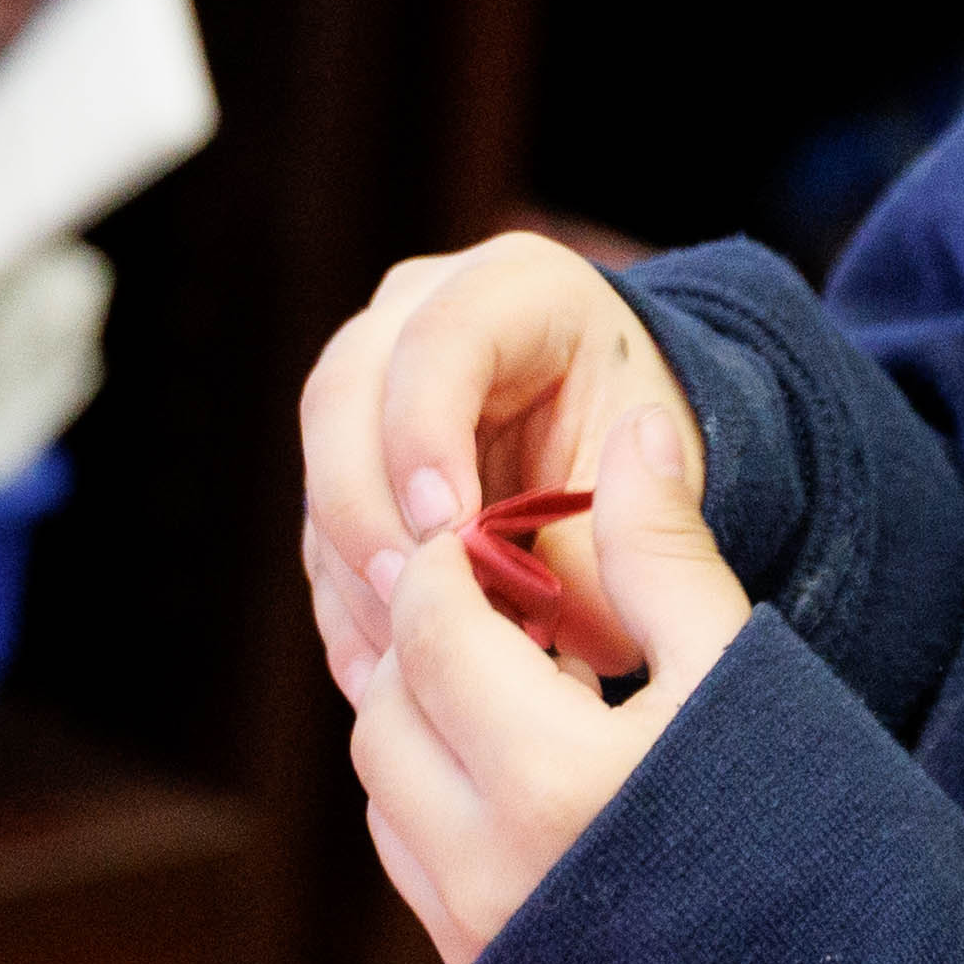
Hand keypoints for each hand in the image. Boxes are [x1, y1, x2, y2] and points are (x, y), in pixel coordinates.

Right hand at [295, 232, 698, 684]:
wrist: (633, 458)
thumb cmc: (648, 461)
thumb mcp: (648, 492)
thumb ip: (591, 546)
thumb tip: (508, 625)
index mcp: (517, 287)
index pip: (440, 339)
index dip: (424, 433)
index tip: (446, 533)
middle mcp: (418, 312)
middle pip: (342, 398)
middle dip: (365, 512)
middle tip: (409, 603)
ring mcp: (368, 383)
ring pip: (315, 472)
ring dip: (355, 578)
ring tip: (406, 665)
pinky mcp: (344, 464)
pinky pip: (320, 536)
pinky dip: (350, 608)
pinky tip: (386, 675)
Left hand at [335, 400, 754, 963]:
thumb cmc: (828, 838)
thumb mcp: (747, 675)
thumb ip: (666, 553)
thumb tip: (625, 430)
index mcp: (551, 775)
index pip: (434, 626)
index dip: (452, 561)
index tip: (499, 532)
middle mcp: (486, 864)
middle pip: (386, 705)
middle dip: (424, 635)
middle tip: (499, 596)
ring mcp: (477, 933)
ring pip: (387, 785)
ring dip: (421, 717)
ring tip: (515, 679)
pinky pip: (412, 858)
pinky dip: (435, 795)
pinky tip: (521, 767)